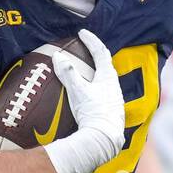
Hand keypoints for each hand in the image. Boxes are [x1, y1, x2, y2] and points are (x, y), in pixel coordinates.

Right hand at [53, 28, 125, 160]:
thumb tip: (57, 56)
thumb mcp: (78, 91)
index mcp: (107, 77)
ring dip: (98, 73)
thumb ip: (68, 73)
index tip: (82, 33)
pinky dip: (97, 88)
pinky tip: (91, 96)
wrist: (104, 139)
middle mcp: (114, 86)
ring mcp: (115, 100)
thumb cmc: (92, 113)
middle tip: (87, 50)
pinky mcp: (112, 112)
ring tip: (88, 72)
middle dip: (97, 55)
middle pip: (106, 65)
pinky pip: (105, 94)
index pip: (100, 52)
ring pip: (107, 80)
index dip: (91, 40)